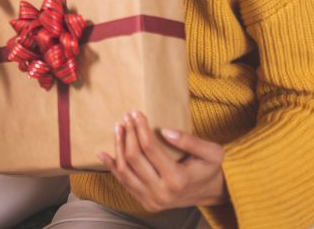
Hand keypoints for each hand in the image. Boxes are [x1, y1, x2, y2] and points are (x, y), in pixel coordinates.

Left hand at [100, 111, 227, 210]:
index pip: (150, 148)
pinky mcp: (145, 202)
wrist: (211, 193)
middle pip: (134, 157)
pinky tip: (103, 153)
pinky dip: (112, 166)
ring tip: (118, 127)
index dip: (140, 128)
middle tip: (126, 116)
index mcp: (178, 180)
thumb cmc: (211, 169)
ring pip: (124, 170)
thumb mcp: (212, 153)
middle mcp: (162, 193)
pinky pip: (123, 182)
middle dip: (128, 133)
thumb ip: (190, 141)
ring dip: (118, 146)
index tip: (135, 113)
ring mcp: (152, 200)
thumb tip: (165, 131)